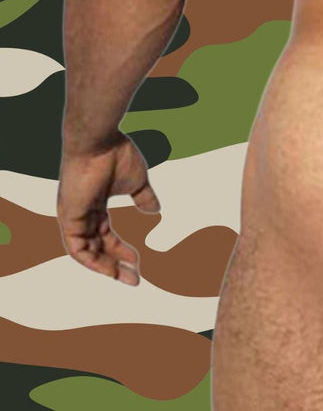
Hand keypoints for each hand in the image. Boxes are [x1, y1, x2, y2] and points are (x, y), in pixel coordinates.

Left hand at [57, 131, 161, 286]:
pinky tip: (110, 270)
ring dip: (107, 267)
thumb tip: (155, 211)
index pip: (106, 235)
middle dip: (116, 264)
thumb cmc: (116, 155)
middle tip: (136, 278)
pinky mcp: (69, 217)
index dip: (122, 250)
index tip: (139, 262)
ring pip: (87, 252)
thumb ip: (144, 197)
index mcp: (95, 205)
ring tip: (128, 278)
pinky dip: (92, 262)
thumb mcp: (137, 181)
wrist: (99, 141)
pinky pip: (78, 248)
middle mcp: (82, 214)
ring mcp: (74, 217)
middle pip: (97, 246)